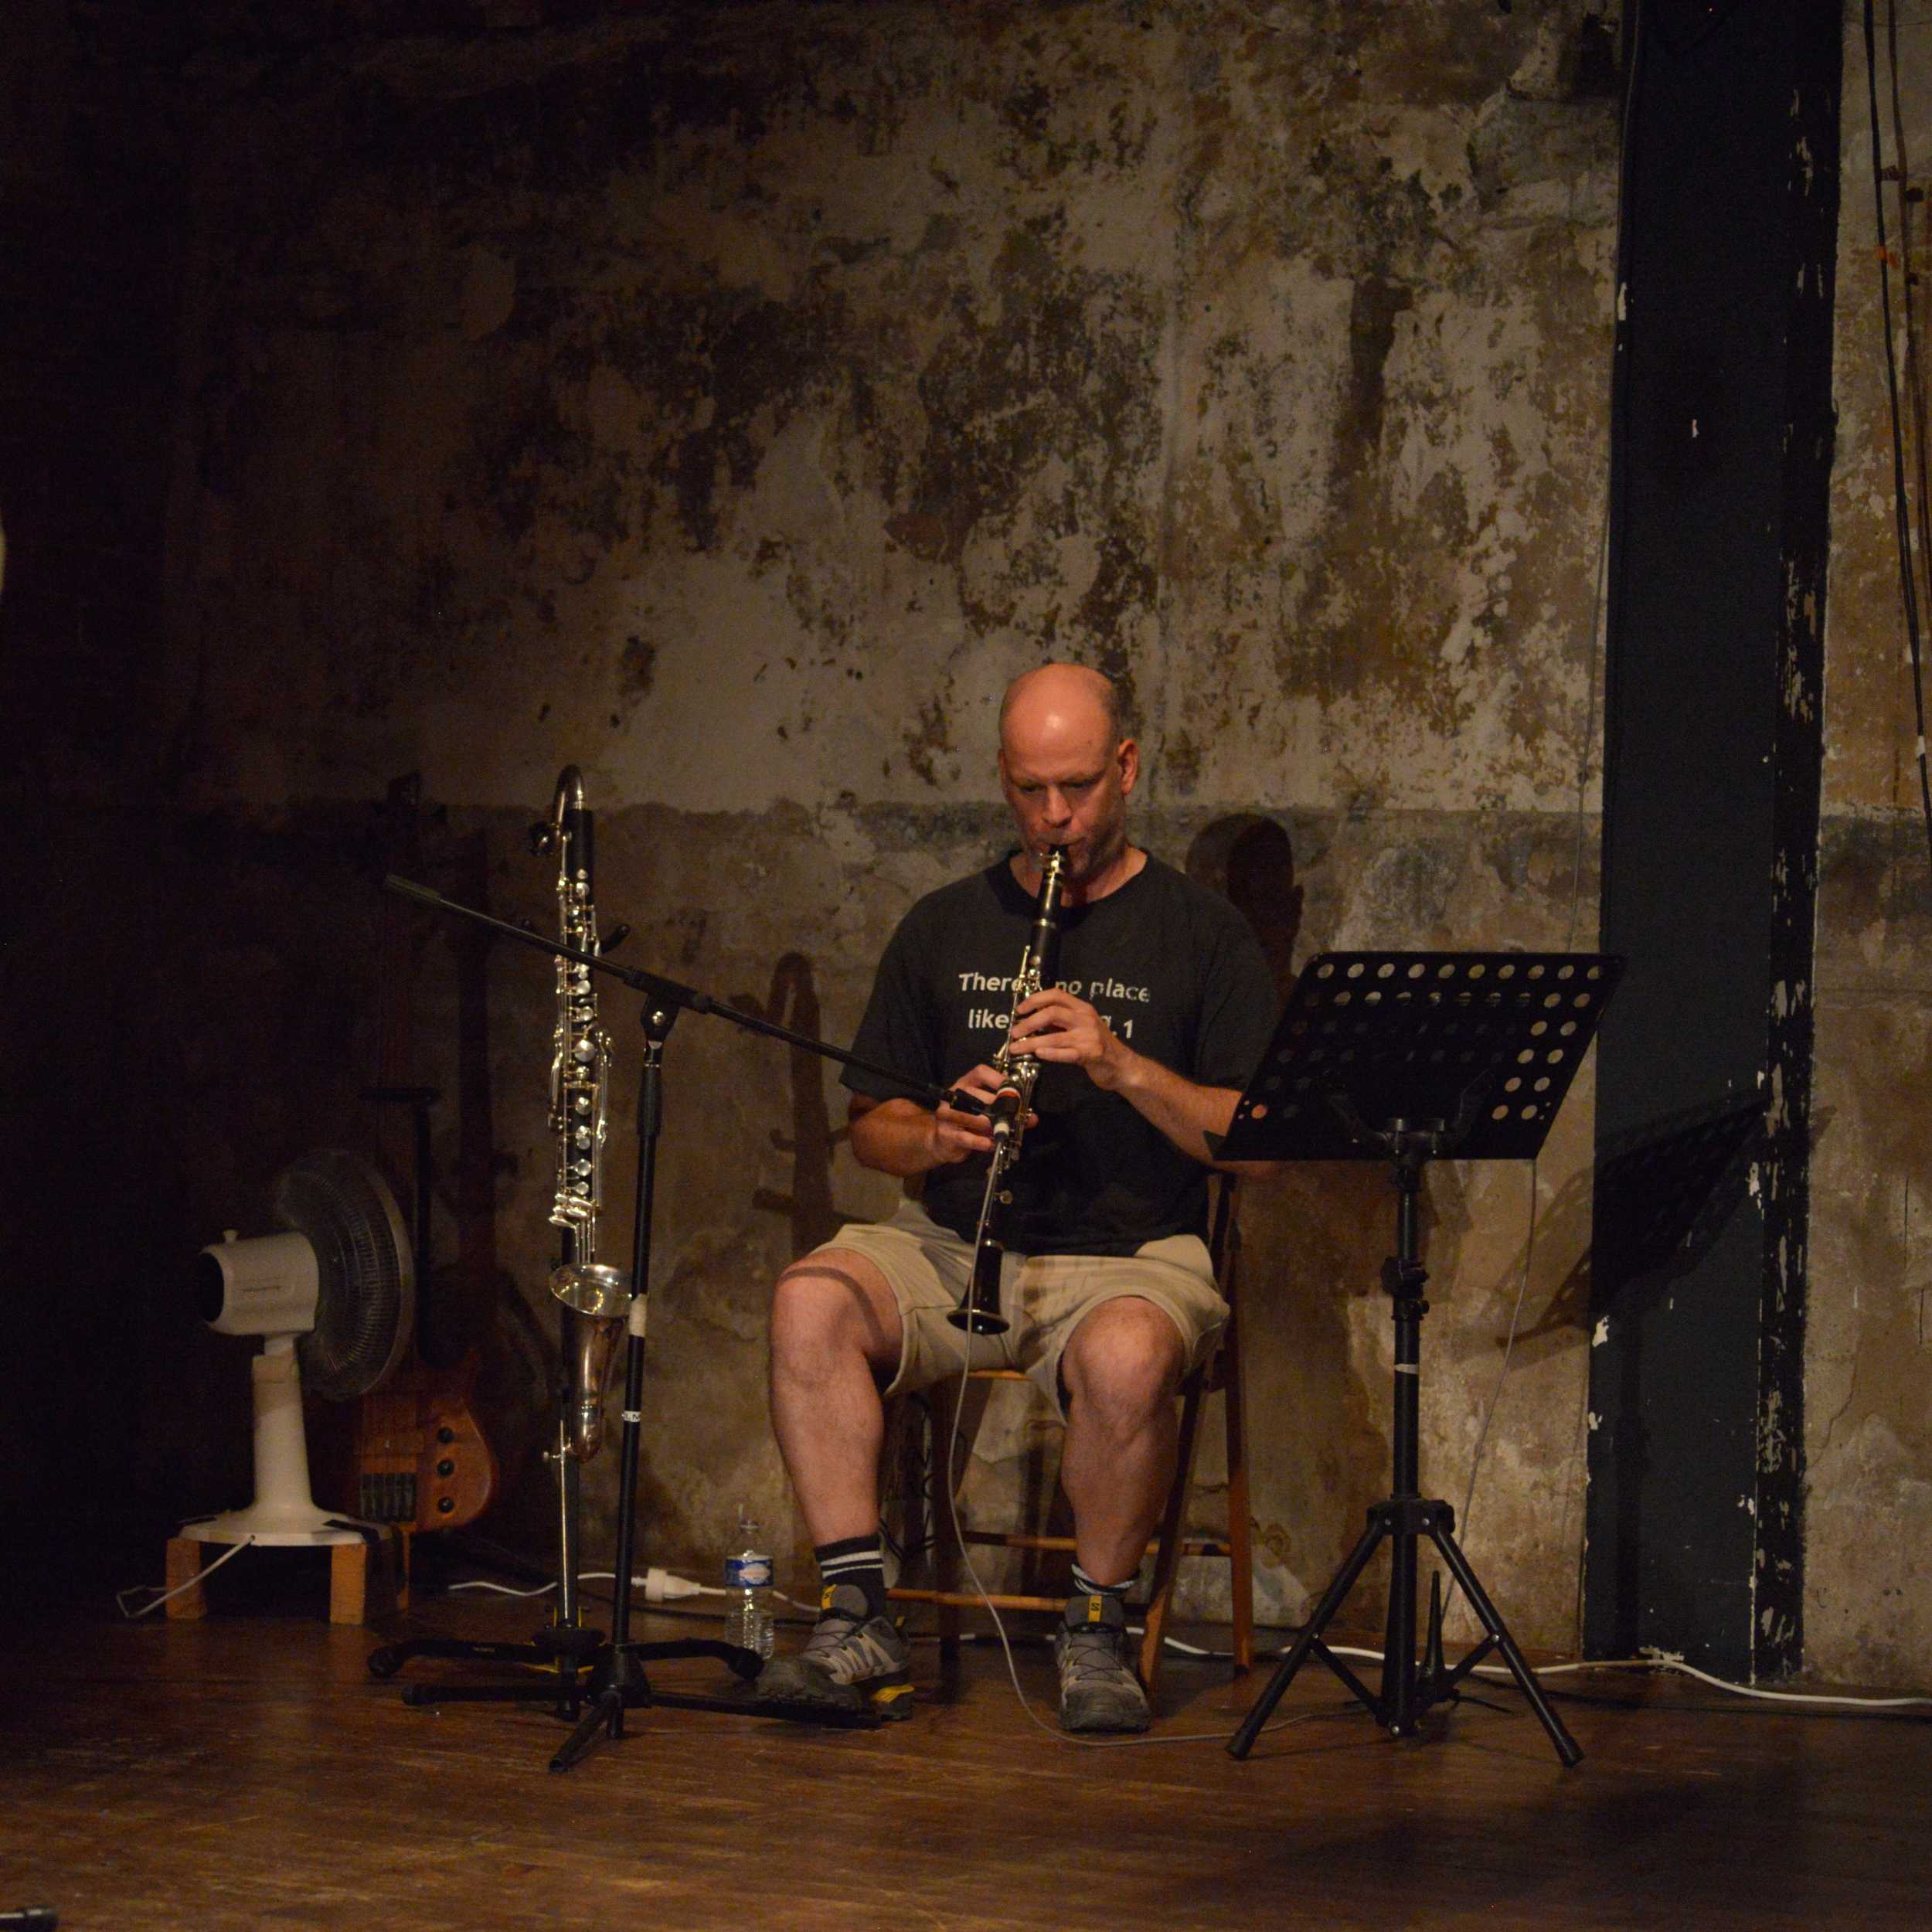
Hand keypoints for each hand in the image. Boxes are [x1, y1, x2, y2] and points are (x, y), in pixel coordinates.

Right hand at [929, 1063, 1035, 1163]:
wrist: (943, 1142)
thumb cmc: (969, 1123)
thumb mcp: (987, 1113)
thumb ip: (1008, 1113)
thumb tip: (1033, 1118)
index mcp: (965, 1083)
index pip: (980, 1072)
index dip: (998, 1078)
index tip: (1015, 1089)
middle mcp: (954, 1095)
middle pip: (977, 1094)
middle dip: (999, 1107)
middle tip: (1014, 1117)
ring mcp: (946, 1114)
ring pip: (971, 1116)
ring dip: (990, 1125)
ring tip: (1003, 1132)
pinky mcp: (945, 1134)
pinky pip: (966, 1138)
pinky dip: (981, 1142)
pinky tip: (990, 1144)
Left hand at [1006, 988, 1131, 1090]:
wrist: (1122, 1065)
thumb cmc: (1099, 1045)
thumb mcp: (1082, 1026)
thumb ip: (1061, 1022)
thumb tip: (1033, 1019)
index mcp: (1082, 1008)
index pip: (1056, 995)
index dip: (1035, 1000)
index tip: (1020, 1010)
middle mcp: (1086, 1019)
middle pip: (1052, 1013)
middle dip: (1028, 1023)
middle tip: (1014, 1032)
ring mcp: (1088, 1037)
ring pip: (1054, 1036)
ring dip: (1031, 1043)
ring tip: (1016, 1048)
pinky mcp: (1090, 1054)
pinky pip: (1065, 1053)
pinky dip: (1050, 1053)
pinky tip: (1038, 1054)